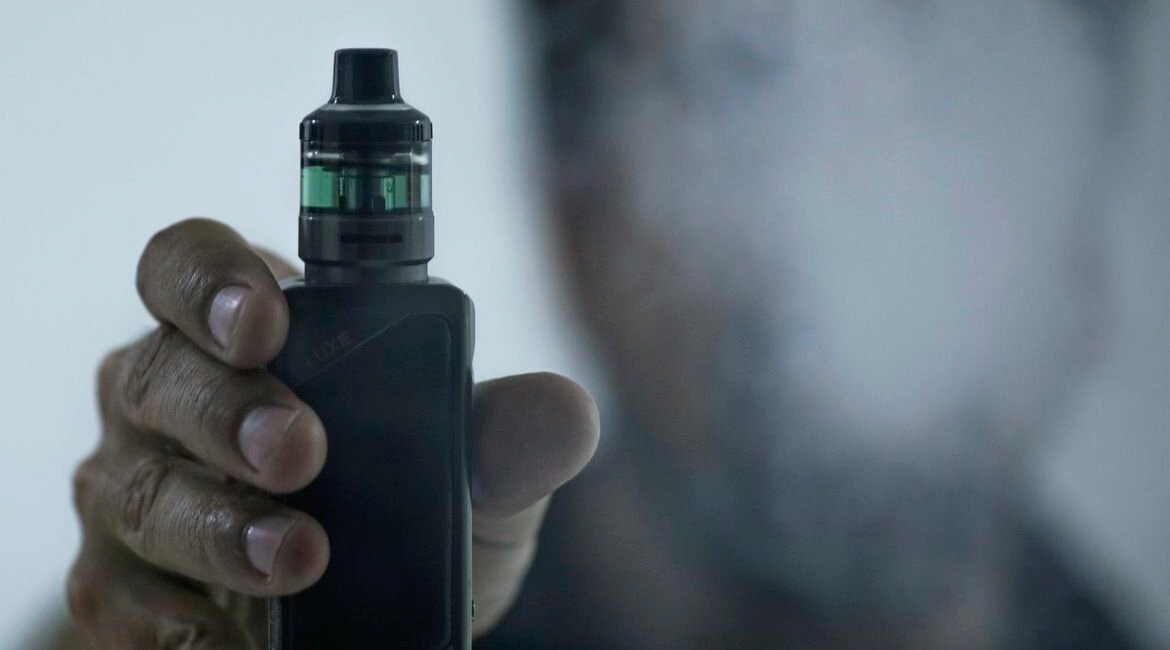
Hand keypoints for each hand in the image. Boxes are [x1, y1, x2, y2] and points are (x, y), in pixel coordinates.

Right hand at [67, 218, 598, 648]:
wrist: (376, 623)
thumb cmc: (412, 512)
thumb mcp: (475, 476)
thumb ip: (507, 437)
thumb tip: (565, 412)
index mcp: (248, 335)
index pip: (191, 267)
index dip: (211, 280)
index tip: (266, 323)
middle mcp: (170, 398)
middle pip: (156, 375)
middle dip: (229, 412)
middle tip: (302, 453)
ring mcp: (136, 490)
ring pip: (136, 492)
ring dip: (216, 526)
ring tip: (298, 557)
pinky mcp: (123, 586)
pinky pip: (119, 601)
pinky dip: (176, 625)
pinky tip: (231, 642)